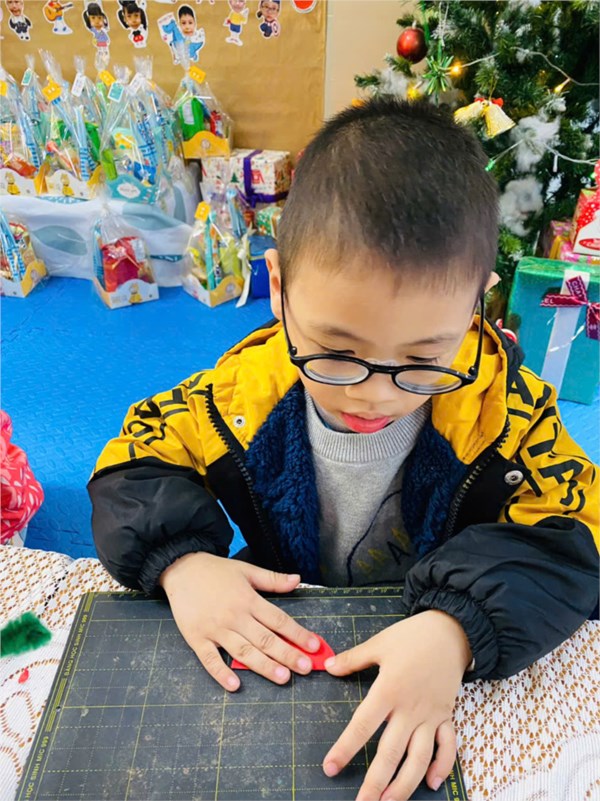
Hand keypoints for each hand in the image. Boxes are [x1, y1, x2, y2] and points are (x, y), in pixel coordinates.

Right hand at [160, 552, 319, 690]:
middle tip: (305, 668)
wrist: (180, 568)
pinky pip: (210, 659)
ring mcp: (215, 629)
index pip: (278, 619)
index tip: (314, 645)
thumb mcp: (246, 570)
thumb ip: (272, 579)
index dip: (297, 633)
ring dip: (264, 666)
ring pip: (243, 652)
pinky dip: (221, 673)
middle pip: (265, 639)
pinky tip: (235, 686)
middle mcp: (233, 616)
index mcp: (248, 599)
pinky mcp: (196, 638)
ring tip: (282, 677)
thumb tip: (297, 580)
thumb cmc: (214, 570)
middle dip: (287, 654)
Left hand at [322, 610, 470, 800]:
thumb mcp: (380, 643)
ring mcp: (431, 716)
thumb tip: (328, 666)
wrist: (452, 630)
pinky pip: (448, 747)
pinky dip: (442, 767)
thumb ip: (353, 659)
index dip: (345, 748)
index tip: (330, 767)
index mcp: (389, 690)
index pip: (363, 725)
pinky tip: (432, 784)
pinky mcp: (447, 716)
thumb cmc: (412, 636)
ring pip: (419, 759)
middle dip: (375, 782)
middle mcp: (410, 709)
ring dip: (405, 785)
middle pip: (391, 753)